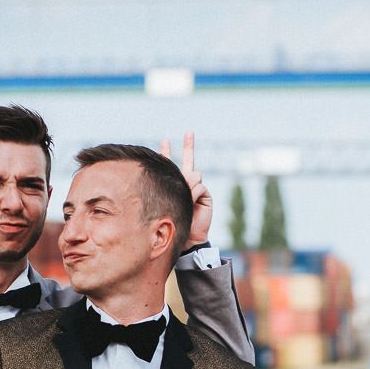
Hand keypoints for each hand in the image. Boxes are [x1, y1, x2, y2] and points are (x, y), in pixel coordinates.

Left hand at [160, 132, 211, 248]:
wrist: (186, 237)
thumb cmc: (171, 221)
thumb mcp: (167, 202)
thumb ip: (173, 186)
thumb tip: (188, 175)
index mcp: (174, 184)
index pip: (170, 166)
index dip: (167, 153)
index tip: (164, 141)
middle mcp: (186, 184)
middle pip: (188, 161)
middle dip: (189, 146)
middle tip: (189, 132)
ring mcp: (197, 188)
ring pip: (193, 173)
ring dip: (187, 184)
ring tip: (185, 198)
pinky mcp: (205, 194)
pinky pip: (199, 185)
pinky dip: (194, 192)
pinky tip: (193, 200)